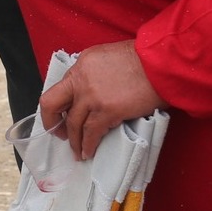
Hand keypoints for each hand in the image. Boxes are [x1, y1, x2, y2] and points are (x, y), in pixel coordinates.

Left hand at [37, 40, 162, 161]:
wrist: (160, 63)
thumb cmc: (143, 59)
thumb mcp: (109, 58)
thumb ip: (96, 73)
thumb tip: (96, 90)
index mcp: (82, 64)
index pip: (62, 87)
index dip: (61, 104)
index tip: (62, 115)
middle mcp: (81, 79)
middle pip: (52, 103)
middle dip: (51, 121)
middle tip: (60, 135)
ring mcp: (91, 96)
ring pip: (72, 124)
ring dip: (74, 141)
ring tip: (78, 151)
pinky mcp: (107, 111)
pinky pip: (91, 133)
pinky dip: (88, 145)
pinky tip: (88, 152)